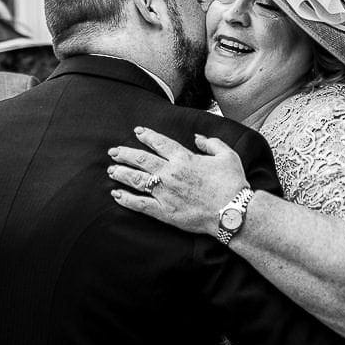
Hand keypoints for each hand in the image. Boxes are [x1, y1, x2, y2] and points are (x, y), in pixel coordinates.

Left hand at [107, 127, 249, 236]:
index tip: (137, 132)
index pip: (160, 143)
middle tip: (113, 151)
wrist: (232, 211)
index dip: (147, 136)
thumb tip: (197, 137)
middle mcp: (171, 173)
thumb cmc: (232, 183)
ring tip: (111, 170)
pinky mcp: (164, 212)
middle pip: (141, 159)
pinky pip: (139, 204)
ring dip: (121, 173)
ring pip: (136, 179)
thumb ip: (211, 143)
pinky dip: (126, 198)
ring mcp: (165, 192)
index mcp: (184, 158)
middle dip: (125, 153)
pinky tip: (116, 194)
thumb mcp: (227, 155)